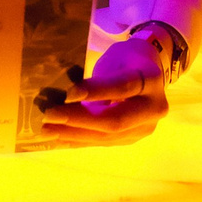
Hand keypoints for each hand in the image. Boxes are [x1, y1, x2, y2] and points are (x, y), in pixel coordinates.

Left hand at [39, 36, 168, 146]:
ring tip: (47, 131)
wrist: (148, 72)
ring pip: (108, 136)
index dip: (95, 91)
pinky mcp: (133, 138)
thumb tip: (68, 100)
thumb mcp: (115, 60)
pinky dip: (80, 141)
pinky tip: (60, 140)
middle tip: (50, 116)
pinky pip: (104, 142)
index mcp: (151, 79)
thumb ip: (98, 80)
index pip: (123, 87)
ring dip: (75, 134)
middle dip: (79, 120)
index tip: (68, 94)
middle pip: (116, 120)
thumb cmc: (126, 60)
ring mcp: (145, 127)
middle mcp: (154, 107)